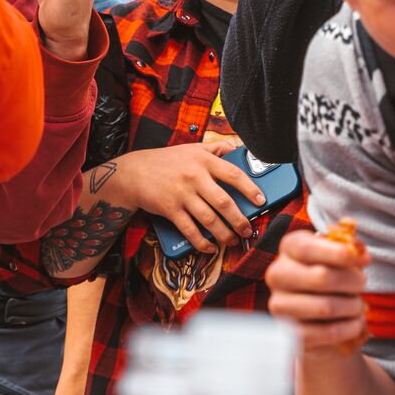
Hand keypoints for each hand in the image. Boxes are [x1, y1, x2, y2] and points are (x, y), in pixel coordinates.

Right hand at [106, 143, 262, 253]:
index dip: (250, 189)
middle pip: (224, 202)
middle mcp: (194, 176)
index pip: (233, 174)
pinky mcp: (170, 210)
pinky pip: (190, 230)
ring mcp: (182, 194)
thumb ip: (216, 148)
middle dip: (240, 220)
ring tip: (232, 240)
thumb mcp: (192, 148)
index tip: (261, 201)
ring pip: (209, 219)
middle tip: (248, 230)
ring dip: (224, 234)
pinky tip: (210, 247)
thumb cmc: (166, 161)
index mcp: (203, 160)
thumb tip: (238, 149)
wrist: (132, 172)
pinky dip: (202, 242)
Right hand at [266, 228, 369, 353]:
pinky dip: (349, 328)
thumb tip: (361, 256)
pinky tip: (355, 323)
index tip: (364, 260)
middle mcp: (278, 274)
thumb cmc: (332, 276)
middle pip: (322, 277)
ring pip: (326, 307)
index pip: (307, 248)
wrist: (320, 310)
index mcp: (289, 248)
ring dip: (352, 307)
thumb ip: (351, 250)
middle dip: (353, 282)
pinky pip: (327, 332)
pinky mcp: (290, 333)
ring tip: (358, 306)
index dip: (338, 253)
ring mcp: (280, 305)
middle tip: (362, 285)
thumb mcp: (340, 256)